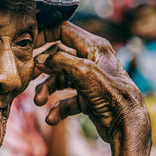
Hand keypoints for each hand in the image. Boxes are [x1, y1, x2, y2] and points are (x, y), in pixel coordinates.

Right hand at [34, 21, 149, 142]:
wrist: (127, 125)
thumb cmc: (111, 94)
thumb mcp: (83, 71)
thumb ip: (59, 60)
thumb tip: (40, 59)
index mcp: (93, 46)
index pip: (63, 30)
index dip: (45, 34)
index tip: (29, 45)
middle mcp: (91, 60)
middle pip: (57, 57)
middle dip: (43, 69)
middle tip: (30, 77)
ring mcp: (88, 80)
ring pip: (59, 80)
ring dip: (47, 90)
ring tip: (39, 102)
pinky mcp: (87, 98)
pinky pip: (66, 99)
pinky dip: (58, 108)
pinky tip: (52, 118)